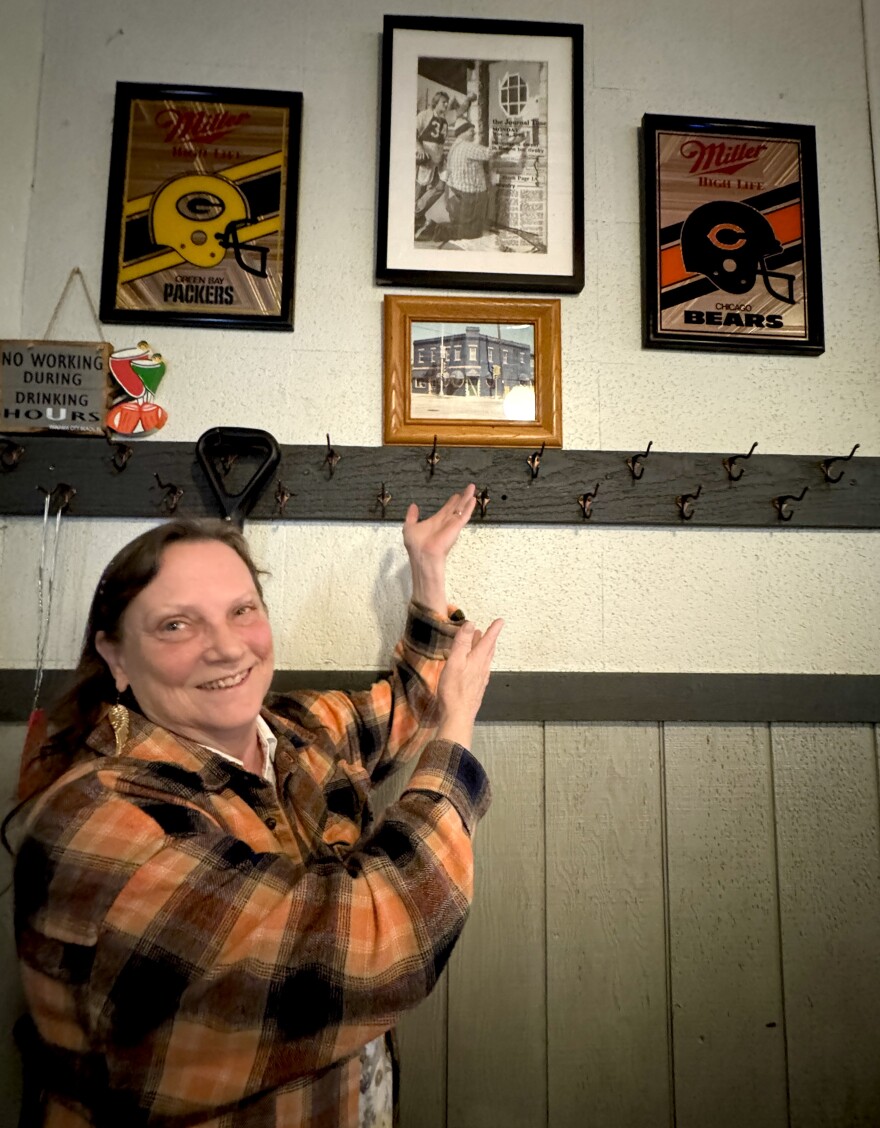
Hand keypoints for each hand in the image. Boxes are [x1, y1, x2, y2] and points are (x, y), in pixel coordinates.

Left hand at [403, 485, 476, 614]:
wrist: (423, 555)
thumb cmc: (416, 545)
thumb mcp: (409, 527)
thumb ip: (412, 516)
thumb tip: (413, 505)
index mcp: (436, 522)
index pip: (446, 509)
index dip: (451, 502)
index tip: (456, 494)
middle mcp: (445, 522)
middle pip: (456, 507)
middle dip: (462, 498)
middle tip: (469, 488)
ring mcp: (452, 524)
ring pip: (461, 508)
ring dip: (467, 498)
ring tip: (472, 487)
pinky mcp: (456, 527)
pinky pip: (464, 515)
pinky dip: (469, 507)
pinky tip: (474, 498)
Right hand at [436, 618, 503, 748]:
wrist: (458, 715)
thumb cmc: (454, 688)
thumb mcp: (455, 661)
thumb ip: (462, 643)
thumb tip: (471, 624)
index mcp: (478, 659)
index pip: (488, 640)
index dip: (494, 629)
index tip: (500, 621)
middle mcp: (483, 668)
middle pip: (489, 650)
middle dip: (490, 638)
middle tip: (492, 630)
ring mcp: (481, 679)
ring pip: (485, 660)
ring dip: (485, 649)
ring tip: (482, 643)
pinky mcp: (476, 688)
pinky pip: (481, 670)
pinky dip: (480, 661)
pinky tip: (477, 666)